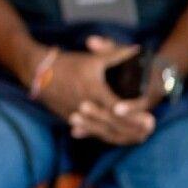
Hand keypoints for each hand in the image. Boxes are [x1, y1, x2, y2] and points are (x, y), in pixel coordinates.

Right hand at [40, 37, 154, 144]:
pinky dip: (107, 136)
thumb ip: (116, 55)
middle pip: (113, 124)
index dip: (134, 116)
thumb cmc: (67, 63)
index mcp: (93, 89)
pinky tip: (119, 137)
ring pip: (102, 132)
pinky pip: (91, 132)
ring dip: (122, 135)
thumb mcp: (93, 58)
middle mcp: (85, 105)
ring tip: (140, 136)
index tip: (149, 119)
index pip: (117, 108)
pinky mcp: (70, 119)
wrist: (37, 71)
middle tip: (150, 129)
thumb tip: (137, 50)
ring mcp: (77, 115)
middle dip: (133, 128)